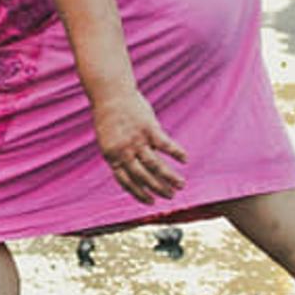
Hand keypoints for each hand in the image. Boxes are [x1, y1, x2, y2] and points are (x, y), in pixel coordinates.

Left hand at [91, 89, 186, 203]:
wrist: (109, 93)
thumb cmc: (109, 116)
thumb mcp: (108, 139)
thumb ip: (119, 154)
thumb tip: (131, 168)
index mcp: (112, 156)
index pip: (126, 181)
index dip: (139, 193)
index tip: (151, 202)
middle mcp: (124, 151)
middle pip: (143, 176)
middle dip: (158, 189)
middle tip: (170, 196)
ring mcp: (136, 140)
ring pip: (156, 165)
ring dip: (169, 177)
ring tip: (181, 185)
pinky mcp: (148, 128)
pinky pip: (165, 145)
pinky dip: (176, 153)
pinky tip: (185, 159)